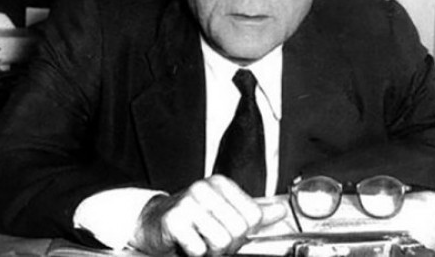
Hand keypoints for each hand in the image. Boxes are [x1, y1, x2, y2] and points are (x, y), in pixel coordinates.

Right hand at [134, 175, 286, 255]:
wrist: (154, 221)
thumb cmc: (192, 218)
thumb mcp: (225, 210)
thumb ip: (253, 212)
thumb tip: (280, 210)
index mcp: (221, 184)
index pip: (253, 215)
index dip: (244, 231)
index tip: (229, 229)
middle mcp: (205, 188)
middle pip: (238, 229)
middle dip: (228, 243)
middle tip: (212, 237)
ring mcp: (188, 202)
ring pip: (221, 241)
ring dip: (211, 249)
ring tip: (200, 240)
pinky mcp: (173, 220)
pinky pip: (199, 248)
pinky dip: (195, 252)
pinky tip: (188, 242)